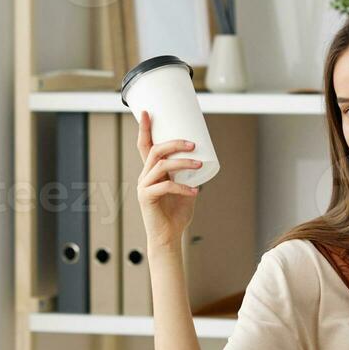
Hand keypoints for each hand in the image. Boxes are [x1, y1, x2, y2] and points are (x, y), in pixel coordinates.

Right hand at [134, 110, 201, 250]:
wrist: (168, 237)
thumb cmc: (176, 215)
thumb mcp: (186, 190)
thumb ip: (190, 176)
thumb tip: (205, 162)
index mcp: (151, 172)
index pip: (145, 145)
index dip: (145, 128)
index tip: (148, 112)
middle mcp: (144, 176)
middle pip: (155, 151)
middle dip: (174, 143)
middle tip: (192, 144)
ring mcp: (144, 187)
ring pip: (161, 166)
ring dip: (182, 163)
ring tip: (198, 164)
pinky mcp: (146, 198)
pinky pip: (165, 187)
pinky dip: (182, 187)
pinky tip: (195, 192)